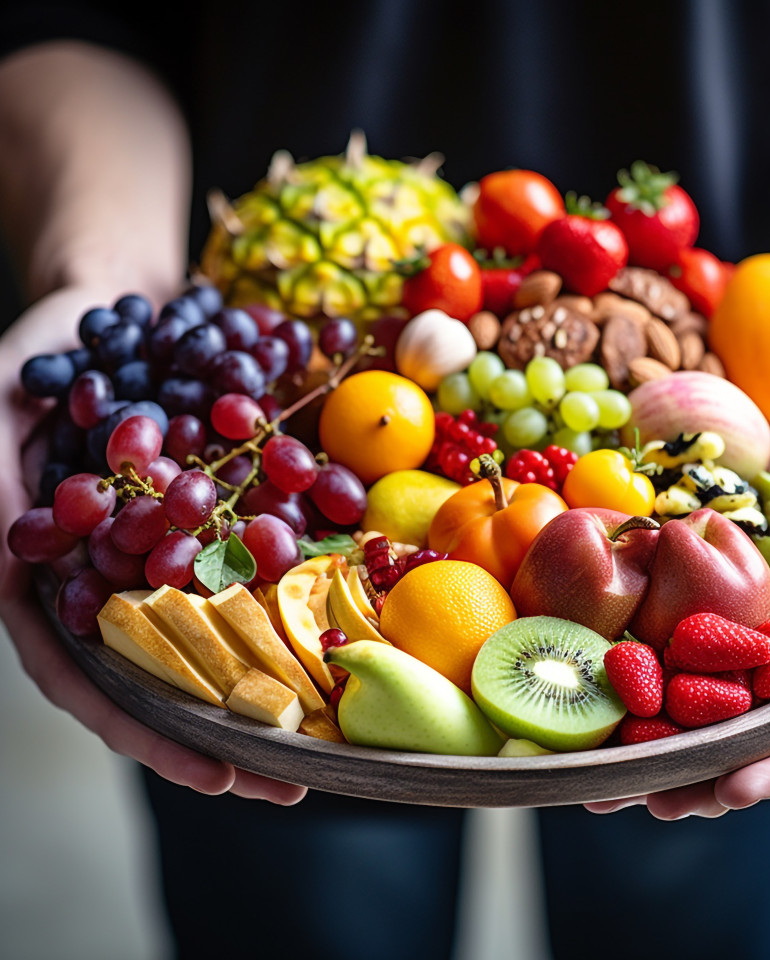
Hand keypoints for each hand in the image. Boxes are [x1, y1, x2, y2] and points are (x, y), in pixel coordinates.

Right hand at [0, 287, 306, 804]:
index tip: (217, 776)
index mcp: (49, 582)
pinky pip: (254, 573)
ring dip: (269, 688)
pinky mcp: (218, 525)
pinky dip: (290, 608)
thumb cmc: (44, 360)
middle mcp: (113, 583)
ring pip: (216, 639)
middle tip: (295, 783)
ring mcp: (169, 558)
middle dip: (225, 735)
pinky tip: (336, 638)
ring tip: (331, 735)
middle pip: (163, 679)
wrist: (117, 308)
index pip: (85, 680)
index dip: (145, 733)